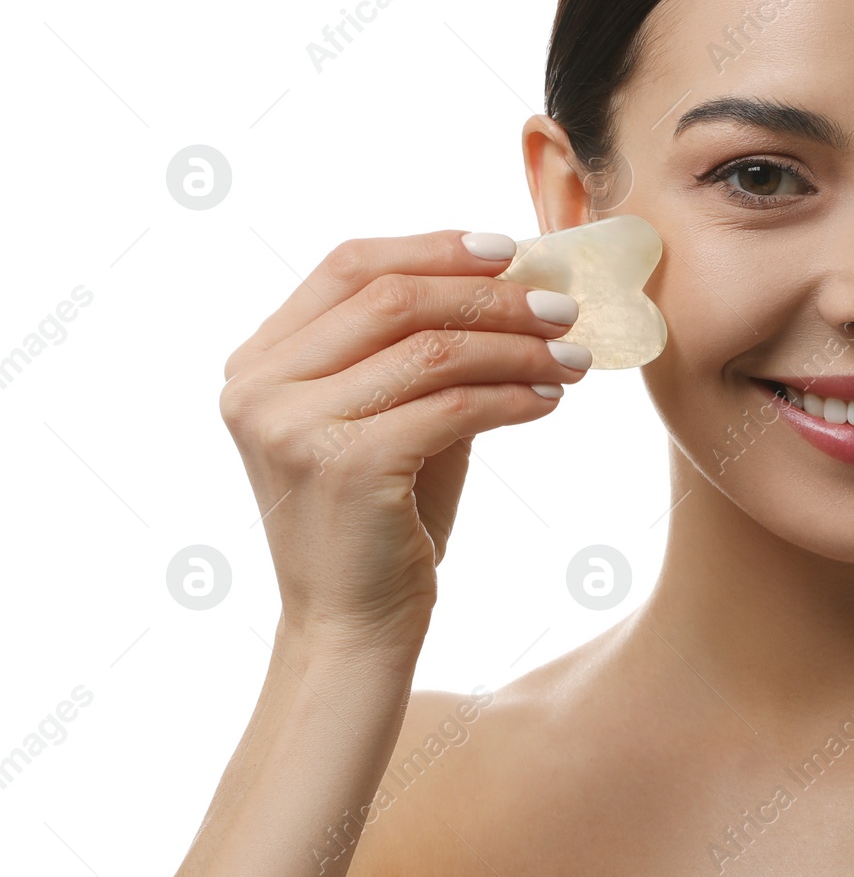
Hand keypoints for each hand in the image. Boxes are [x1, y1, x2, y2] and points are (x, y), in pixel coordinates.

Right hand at [217, 230, 590, 652]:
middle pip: (394, 298)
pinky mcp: (344, 467)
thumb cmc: (381, 519)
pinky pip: (452, 406)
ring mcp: (293, 426)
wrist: (352, 628)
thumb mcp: (390, 415)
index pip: (348, 266)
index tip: (509, 250)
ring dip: (516, 346)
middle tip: (562, 307)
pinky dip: (513, 395)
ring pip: (431, 350)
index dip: (433, 248)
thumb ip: (423, 349)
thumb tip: (514, 281)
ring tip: (572, 354)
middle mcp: (260, 386)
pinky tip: (551, 398)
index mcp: (259, 360)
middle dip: (491, 296)